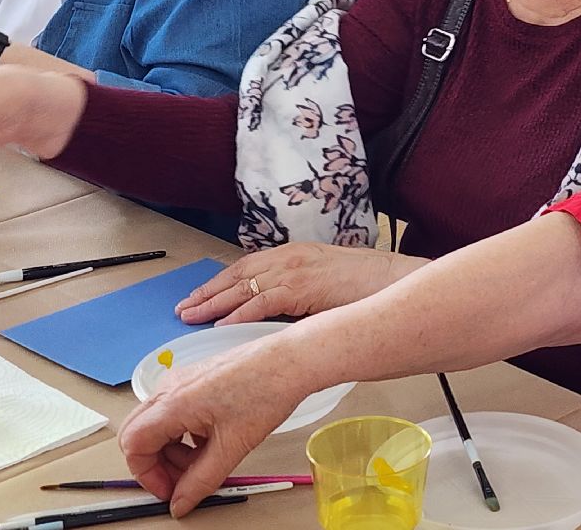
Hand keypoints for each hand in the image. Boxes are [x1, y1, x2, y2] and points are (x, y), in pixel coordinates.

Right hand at [120, 335, 309, 515]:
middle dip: (156, 463)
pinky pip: (174, 411)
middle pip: (139, 433)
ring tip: (203, 461)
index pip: (133, 445)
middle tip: (181, 481)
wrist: (289, 361)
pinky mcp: (196, 379)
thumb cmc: (265, 390)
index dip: (147, 475)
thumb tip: (181, 502)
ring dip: (172, 449)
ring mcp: (182, 380)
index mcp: (173, 403)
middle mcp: (171, 387)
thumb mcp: (232, 447)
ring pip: (157, 423)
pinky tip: (210, 442)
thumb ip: (201, 481)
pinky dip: (183, 432)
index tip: (169, 490)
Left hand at [175, 243, 424, 325]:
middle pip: (238, 273)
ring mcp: (297, 270)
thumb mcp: (328, 284)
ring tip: (192, 317)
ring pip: (245, 286)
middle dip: (209, 291)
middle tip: (184, 308)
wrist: (396, 281)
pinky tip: (223, 325)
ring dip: (215, 303)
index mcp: (296, 254)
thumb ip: (302, 294)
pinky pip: (264, 301)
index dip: (221, 282)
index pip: (248, 265)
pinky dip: (240, 314)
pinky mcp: (303, 287)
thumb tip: (279, 315)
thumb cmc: (371, 286)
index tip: (200, 296)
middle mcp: (291, 257)